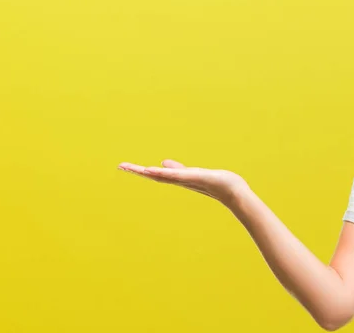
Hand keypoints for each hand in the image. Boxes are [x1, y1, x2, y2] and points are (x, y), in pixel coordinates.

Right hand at [118, 159, 250, 205]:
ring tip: (135, 167)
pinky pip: (178, 175)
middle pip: (155, 176)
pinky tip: (156, 170)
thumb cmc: (215, 183)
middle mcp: (180, 181)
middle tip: (121, 166)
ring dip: (149, 172)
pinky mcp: (196, 178)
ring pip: (164, 176)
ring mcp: (187, 180)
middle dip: (138, 171)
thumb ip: (177, 169)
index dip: (139, 170)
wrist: (232, 191)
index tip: (123, 166)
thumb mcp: (193, 173)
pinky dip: (166, 173)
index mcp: (178, 178)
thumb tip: (162, 162)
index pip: (154, 174)